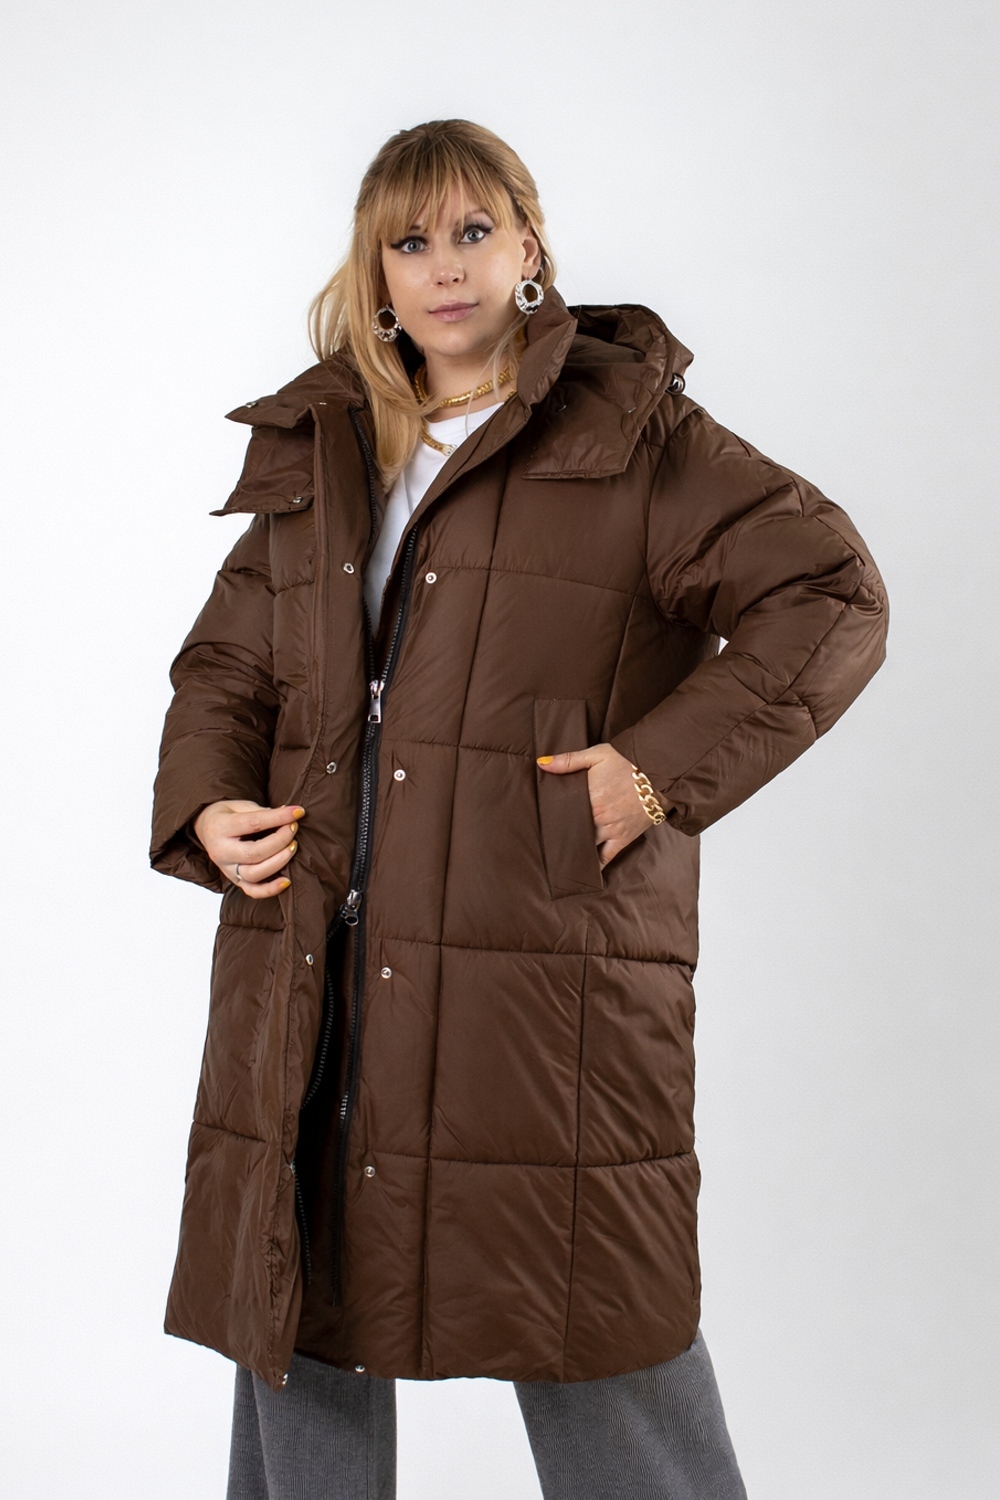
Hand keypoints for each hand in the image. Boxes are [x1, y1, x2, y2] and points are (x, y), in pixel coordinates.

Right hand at [192, 800, 303, 898]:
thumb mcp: (240, 805)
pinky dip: (270, 889)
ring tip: (293, 847)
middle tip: (293, 828)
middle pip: (254, 852)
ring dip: (279, 861)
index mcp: (220, 827)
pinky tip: (287, 881)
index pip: (253, 824)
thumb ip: (263, 811)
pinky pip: (252, 891)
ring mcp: (227, 869)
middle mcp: (221, 851)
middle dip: (280, 840)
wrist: (206, 827)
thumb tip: (290, 814)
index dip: (279, 817)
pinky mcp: (234, 880)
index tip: (298, 812)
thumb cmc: (226, 814)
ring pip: (254, 874)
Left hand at [537, 743, 664, 867]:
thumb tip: (542, 764)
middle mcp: (598, 817)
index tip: (537, 821)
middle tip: (542, 842)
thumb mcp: (598, 754)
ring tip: (556, 857)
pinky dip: (595, 865)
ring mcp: (611, 830)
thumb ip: (569, 760)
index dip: (549, 816)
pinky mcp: (623, 839)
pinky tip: (583, 871)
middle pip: (571, 830)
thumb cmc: (628, 762)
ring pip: (585, 845)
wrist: (660, 774)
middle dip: (558, 835)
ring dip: (572, 850)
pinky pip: (606, 857)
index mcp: (589, 796)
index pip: (562, 811)